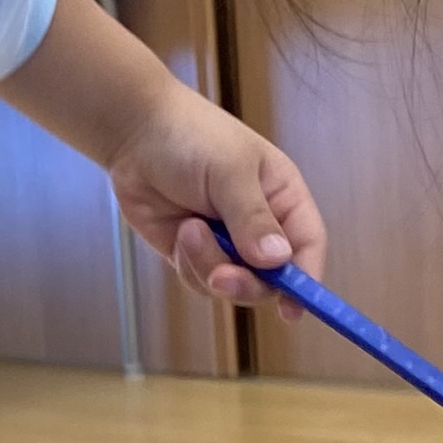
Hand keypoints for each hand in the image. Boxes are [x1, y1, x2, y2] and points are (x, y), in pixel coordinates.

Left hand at [102, 80, 325, 303]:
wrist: (135, 132)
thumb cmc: (190, 137)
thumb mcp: (228, 171)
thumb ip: (252, 217)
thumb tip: (277, 259)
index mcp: (282, 197)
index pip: (307, 245)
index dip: (306, 280)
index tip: (293, 310)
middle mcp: (260, 224)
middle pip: (271, 279)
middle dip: (246, 283)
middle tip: (221, 275)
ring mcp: (226, 243)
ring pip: (232, 285)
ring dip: (208, 265)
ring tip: (191, 228)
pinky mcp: (195, 254)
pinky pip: (200, 281)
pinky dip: (189, 265)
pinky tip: (181, 231)